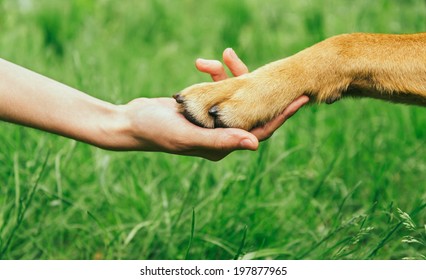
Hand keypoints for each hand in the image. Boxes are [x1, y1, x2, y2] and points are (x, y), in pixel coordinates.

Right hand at [117, 49, 307, 160]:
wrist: (131, 122)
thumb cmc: (157, 132)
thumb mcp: (190, 135)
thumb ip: (222, 140)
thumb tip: (256, 144)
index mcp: (223, 145)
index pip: (261, 130)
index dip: (282, 115)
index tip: (302, 99)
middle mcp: (221, 134)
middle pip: (251, 110)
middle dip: (260, 88)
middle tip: (278, 70)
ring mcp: (211, 119)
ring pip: (234, 95)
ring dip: (231, 75)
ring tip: (224, 55)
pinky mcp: (202, 107)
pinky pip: (217, 89)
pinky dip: (213, 75)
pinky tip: (203, 64)